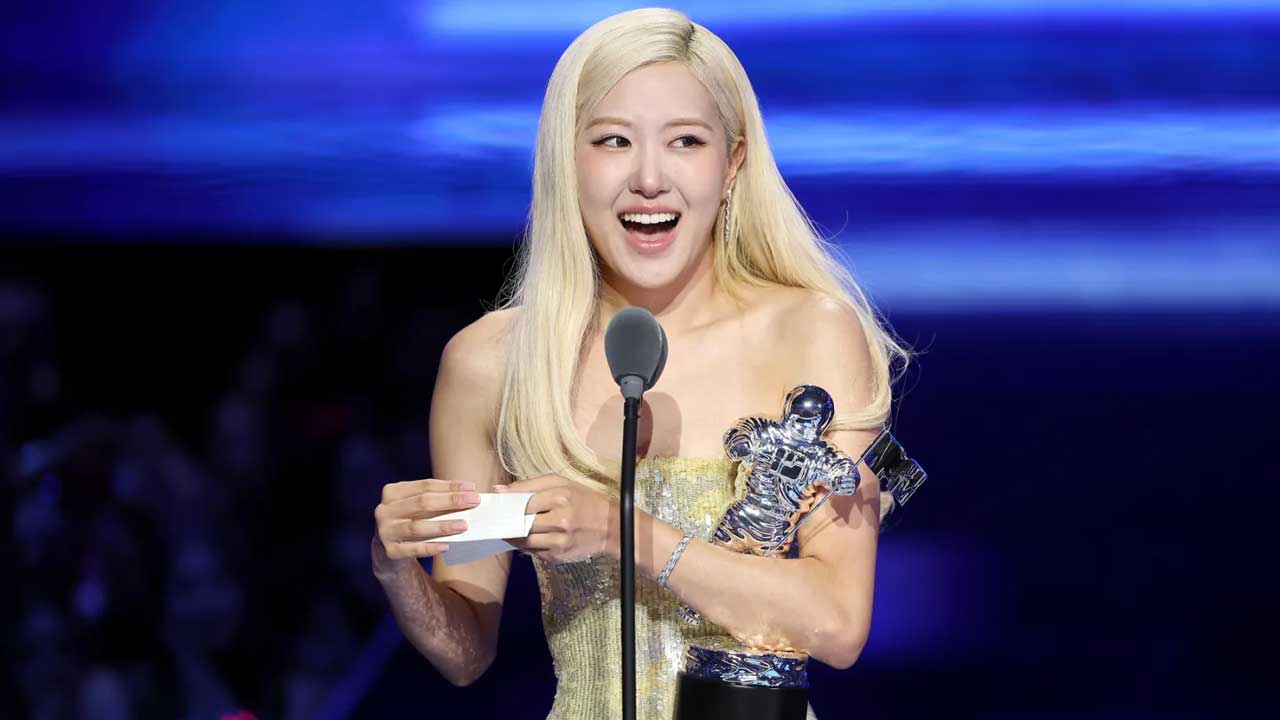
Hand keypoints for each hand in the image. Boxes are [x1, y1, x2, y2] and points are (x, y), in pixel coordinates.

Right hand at [372, 478, 479, 567]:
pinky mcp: (390, 551)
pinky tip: (446, 546)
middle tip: (474, 502)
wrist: (388, 548)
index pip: (425, 486)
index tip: (472, 488)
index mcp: (392, 492)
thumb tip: (468, 496)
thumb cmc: (410, 521)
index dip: (450, 486)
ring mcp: (385, 531)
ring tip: (464, 525)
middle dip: (451, 501)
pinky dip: (430, 547)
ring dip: (442, 526)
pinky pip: (412, 549)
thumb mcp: (416, 506)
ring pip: (417, 527)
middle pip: (422, 503)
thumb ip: (435, 499)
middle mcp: (385, 510)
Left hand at [498, 475, 617, 563]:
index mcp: (561, 497)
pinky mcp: (558, 556)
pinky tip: (530, 536)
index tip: (499, 506)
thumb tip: (499, 490)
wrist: (611, 527)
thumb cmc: (584, 500)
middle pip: (521, 524)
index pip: (523, 503)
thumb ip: (529, 484)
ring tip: (512, 528)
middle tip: (499, 519)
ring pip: (523, 541)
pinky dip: (527, 545)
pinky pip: (533, 552)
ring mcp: (559, 541)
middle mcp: (560, 521)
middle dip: (508, 522)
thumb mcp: (561, 483)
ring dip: (513, 536)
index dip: (508, 505)